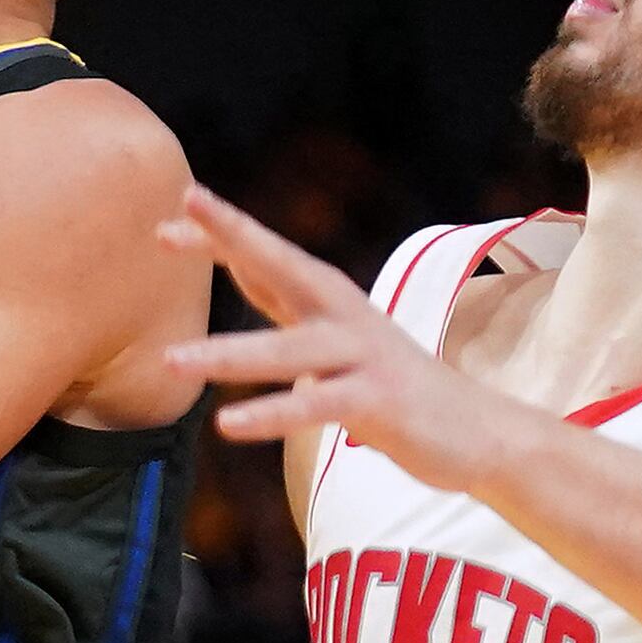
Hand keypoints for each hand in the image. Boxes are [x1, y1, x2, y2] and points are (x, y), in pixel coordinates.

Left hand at [158, 187, 534, 489]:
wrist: (478, 432)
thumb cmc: (394, 389)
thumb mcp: (337, 345)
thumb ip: (291, 315)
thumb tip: (244, 277)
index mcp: (330, 301)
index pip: (265, 258)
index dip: (218, 237)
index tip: (163, 226)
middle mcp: (344, 315)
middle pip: (281, 265)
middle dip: (231, 236)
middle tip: (181, 211)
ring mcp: (362, 355)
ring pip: (286, 350)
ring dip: (226, 354)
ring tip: (171, 361)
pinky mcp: (377, 401)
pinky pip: (314, 406)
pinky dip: (271, 414)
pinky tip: (228, 425)